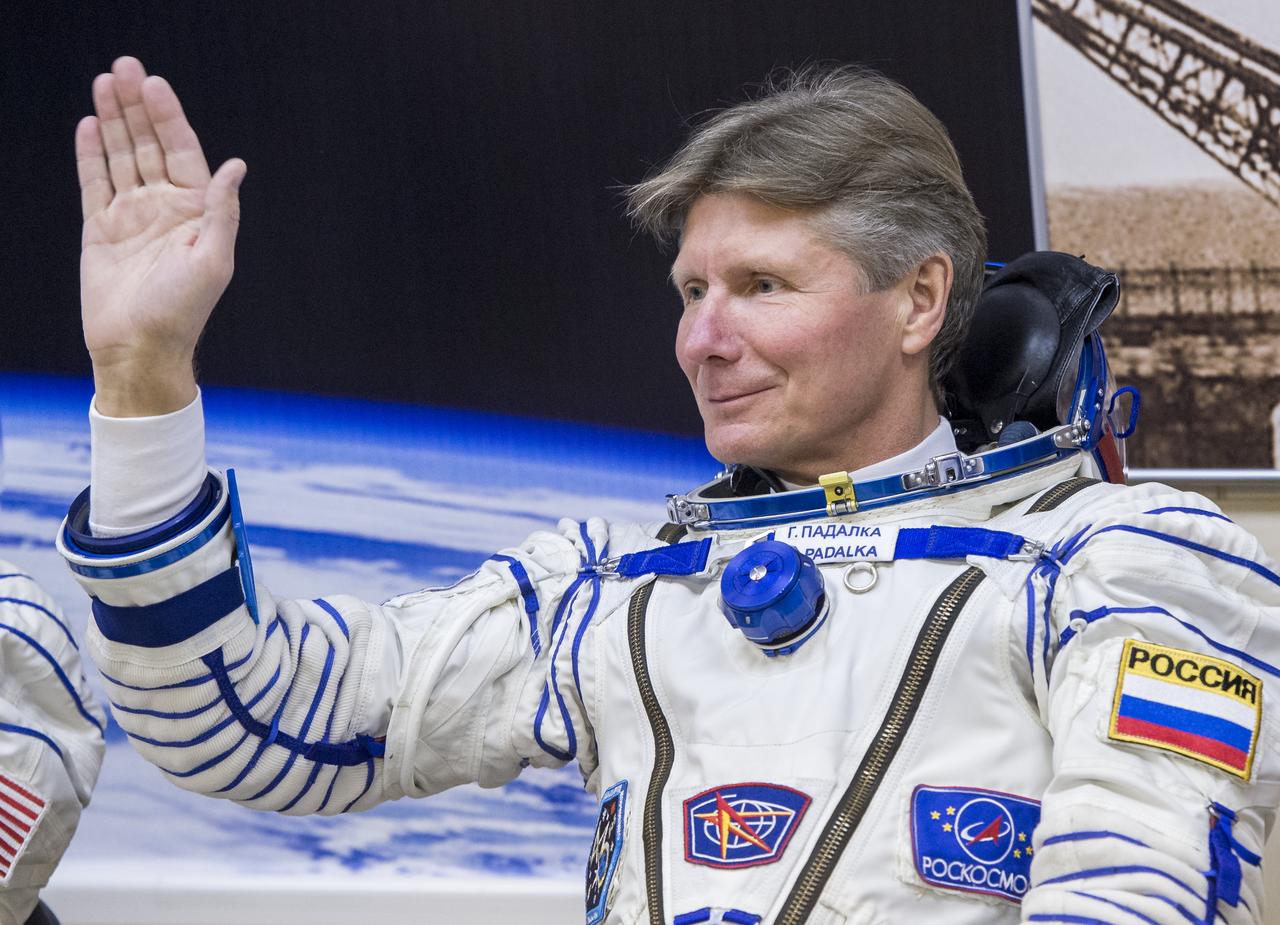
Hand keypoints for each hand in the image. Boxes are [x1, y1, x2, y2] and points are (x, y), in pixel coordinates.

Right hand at [77, 56, 245, 415]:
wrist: (139, 348)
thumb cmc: (183, 311)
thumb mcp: (212, 260)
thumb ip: (221, 210)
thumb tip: (236, 166)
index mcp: (195, 212)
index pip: (182, 151)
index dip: (168, 117)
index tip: (154, 84)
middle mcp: (165, 207)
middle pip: (149, 145)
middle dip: (137, 106)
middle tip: (124, 67)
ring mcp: (132, 216)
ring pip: (122, 156)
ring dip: (114, 120)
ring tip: (104, 81)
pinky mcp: (101, 228)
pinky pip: (94, 182)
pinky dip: (92, 153)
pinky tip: (90, 124)